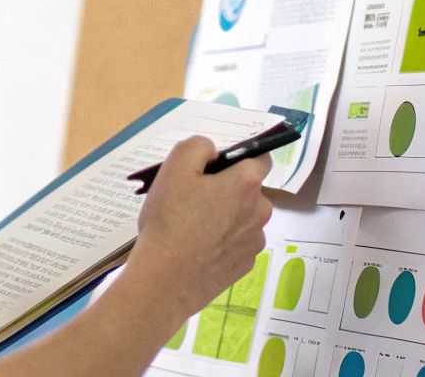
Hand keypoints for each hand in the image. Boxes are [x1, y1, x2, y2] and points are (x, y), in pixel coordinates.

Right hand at [128, 135, 272, 320]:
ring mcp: (254, 242)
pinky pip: (237, 244)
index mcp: (247, 183)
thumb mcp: (175, 166)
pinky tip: (199, 249)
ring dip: (227, 217)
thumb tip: (214, 152)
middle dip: (228, 190)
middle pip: (250, 190)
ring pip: (244, 218)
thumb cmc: (170, 218)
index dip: (237, 158)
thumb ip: (199, 146)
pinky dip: (224, 242)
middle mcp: (260, 211)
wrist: (164, 279)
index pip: (260, 158)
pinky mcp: (245, 266)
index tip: (214, 168)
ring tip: (193, 228)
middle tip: (195, 199)